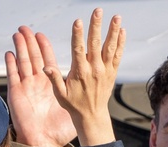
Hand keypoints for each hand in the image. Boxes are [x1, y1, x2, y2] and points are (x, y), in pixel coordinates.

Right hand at [5, 26, 75, 146]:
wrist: (44, 143)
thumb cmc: (58, 129)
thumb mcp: (68, 107)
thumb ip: (71, 92)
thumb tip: (84, 81)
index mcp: (51, 85)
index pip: (48, 60)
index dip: (44, 47)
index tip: (43, 35)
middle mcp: (38, 84)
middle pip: (34, 57)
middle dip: (30, 42)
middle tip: (27, 28)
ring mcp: (27, 87)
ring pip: (22, 63)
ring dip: (20, 48)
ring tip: (18, 34)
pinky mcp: (17, 94)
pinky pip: (13, 76)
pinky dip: (11, 65)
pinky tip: (9, 53)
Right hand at [38, 8, 123, 145]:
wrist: (92, 116)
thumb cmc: (74, 104)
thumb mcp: (60, 94)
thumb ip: (53, 79)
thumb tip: (45, 67)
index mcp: (80, 72)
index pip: (78, 50)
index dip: (78, 35)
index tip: (78, 21)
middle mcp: (94, 70)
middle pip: (95, 44)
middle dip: (96, 26)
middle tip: (98, 10)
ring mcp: (105, 71)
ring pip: (110, 47)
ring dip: (113, 31)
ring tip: (117, 16)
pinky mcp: (112, 73)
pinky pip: (118, 55)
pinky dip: (120, 43)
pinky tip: (122, 31)